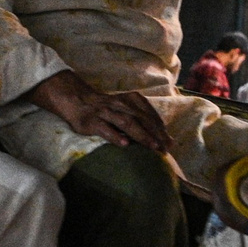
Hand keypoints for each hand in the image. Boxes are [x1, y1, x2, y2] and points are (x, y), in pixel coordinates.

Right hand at [27, 70, 171, 154]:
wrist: (77, 99)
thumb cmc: (105, 106)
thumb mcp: (123, 106)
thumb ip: (138, 116)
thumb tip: (158, 133)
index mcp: (130, 100)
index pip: (149, 114)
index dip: (160, 128)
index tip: (170, 141)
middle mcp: (120, 105)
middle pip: (141, 119)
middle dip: (156, 133)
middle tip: (166, 147)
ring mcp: (106, 112)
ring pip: (126, 123)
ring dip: (141, 135)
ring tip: (152, 146)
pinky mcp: (92, 122)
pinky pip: (105, 129)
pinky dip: (115, 136)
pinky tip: (124, 144)